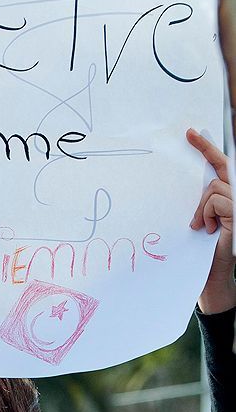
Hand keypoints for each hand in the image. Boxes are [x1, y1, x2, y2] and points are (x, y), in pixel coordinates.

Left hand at [187, 128, 234, 313]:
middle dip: (205, 149)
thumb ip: (197, 203)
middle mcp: (235, 197)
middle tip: (188, 134)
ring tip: (200, 227)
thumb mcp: (196, 222)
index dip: (207, 149)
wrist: (210, 277)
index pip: (219, 167)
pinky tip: (208, 230)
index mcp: (224, 198)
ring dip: (200, 207)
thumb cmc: (201, 252)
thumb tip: (180, 184)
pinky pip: (215, 200)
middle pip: (220, 168)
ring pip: (213, 188)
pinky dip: (206, 214)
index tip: (191, 134)